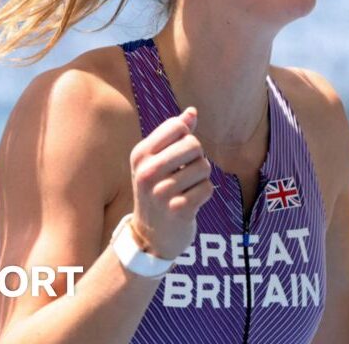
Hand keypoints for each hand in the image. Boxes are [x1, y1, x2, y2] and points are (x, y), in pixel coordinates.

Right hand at [129, 107, 214, 259]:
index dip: (186, 138)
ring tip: (187, 189)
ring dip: (202, 178)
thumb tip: (192, 112)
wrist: (151, 237)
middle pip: (193, 144)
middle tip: (186, 174)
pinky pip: (208, 188)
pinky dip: (205, 194)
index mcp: (140, 154)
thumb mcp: (157, 162)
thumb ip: (175, 136)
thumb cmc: (158, 191)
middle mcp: (147, 171)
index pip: (177, 126)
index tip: (178, 155)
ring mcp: (161, 192)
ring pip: (203, 167)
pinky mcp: (178, 210)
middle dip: (197, 158)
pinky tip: (191, 202)